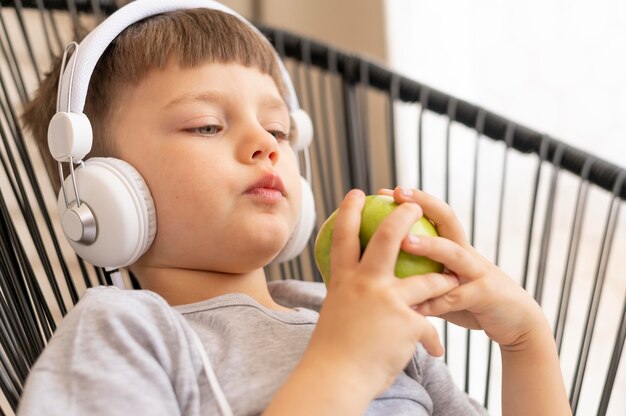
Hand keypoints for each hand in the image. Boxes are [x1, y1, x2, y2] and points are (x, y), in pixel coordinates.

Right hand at [305, 189, 458, 396]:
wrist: (336, 379)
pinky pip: (430, 327)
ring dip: (442, 280)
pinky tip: (437, 350)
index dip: (349, 211)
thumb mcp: (335, 311)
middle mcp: (365, 284)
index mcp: (344, 280)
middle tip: (412, 205)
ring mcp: (387, 301)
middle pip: (386, 237)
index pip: (344, 236)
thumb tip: (354, 285)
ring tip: (452, 280)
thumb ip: (349, 294)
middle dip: (403, 216)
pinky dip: (433, 340)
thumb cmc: (332, 350)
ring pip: (426, 280)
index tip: (357, 193)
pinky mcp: (406, 323)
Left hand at [379, 187, 546, 350]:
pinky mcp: (486, 295)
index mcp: (456, 248)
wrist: (517, 324)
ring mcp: (479, 273)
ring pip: (454, 254)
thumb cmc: (472, 302)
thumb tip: (382, 268)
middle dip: (424, 204)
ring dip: (430, 246)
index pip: (435, 214)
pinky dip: (434, 303)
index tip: (383, 190)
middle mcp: (468, 254)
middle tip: (399, 194)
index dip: (413, 199)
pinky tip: (412, 305)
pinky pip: (456, 297)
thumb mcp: (445, 285)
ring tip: (405, 241)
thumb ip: (421, 275)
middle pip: (448, 221)